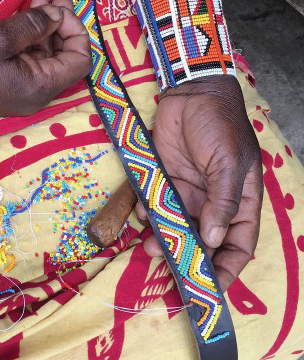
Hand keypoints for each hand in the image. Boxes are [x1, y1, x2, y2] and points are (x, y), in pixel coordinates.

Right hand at [0, 0, 90, 122]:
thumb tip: (58, 14)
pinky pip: (27, 63)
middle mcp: (36, 94)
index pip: (80, 60)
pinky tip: (19, 22)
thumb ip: (35, 24)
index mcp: (40, 87)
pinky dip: (28, 41)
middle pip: (64, 58)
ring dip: (44, 30)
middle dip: (60, 26)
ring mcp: (20, 92)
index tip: (58, 9)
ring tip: (34, 4)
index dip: (76, 30)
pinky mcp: (5, 86)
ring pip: (45, 58)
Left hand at [143, 75, 262, 290]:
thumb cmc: (218, 124)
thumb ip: (221, 202)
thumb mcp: (227, 163)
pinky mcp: (163, 180)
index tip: (209, 287)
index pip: (238, 245)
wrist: (189, 92)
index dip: (226, 268)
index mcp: (239, 202)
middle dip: (188, 259)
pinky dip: (146, 214)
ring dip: (163, 240)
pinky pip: (154, 206)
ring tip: (149, 247)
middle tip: (169, 271)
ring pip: (174, 227)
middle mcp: (213, 203)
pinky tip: (140, 215)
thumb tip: (213, 239)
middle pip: (202, 243)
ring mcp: (187, 192)